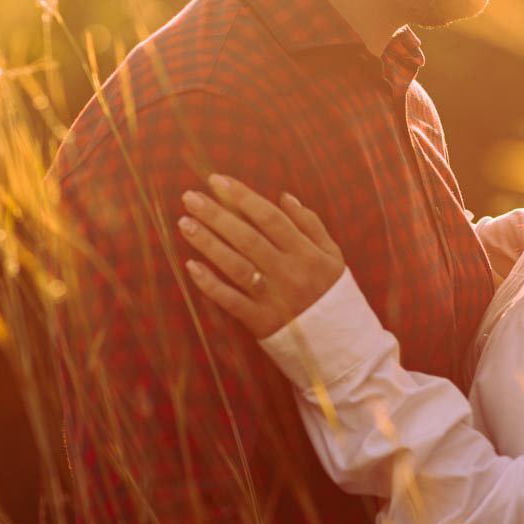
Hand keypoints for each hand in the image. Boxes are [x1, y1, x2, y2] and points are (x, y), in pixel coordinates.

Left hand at [179, 174, 345, 338]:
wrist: (338, 343)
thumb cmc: (330, 292)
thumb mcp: (332, 255)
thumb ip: (310, 224)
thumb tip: (284, 196)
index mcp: (306, 253)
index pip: (270, 218)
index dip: (242, 197)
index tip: (217, 180)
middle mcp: (288, 272)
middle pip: (248, 238)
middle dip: (217, 215)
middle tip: (190, 197)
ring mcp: (273, 298)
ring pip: (236, 266)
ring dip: (209, 244)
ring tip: (185, 223)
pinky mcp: (260, 321)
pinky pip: (231, 301)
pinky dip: (210, 284)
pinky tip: (191, 266)